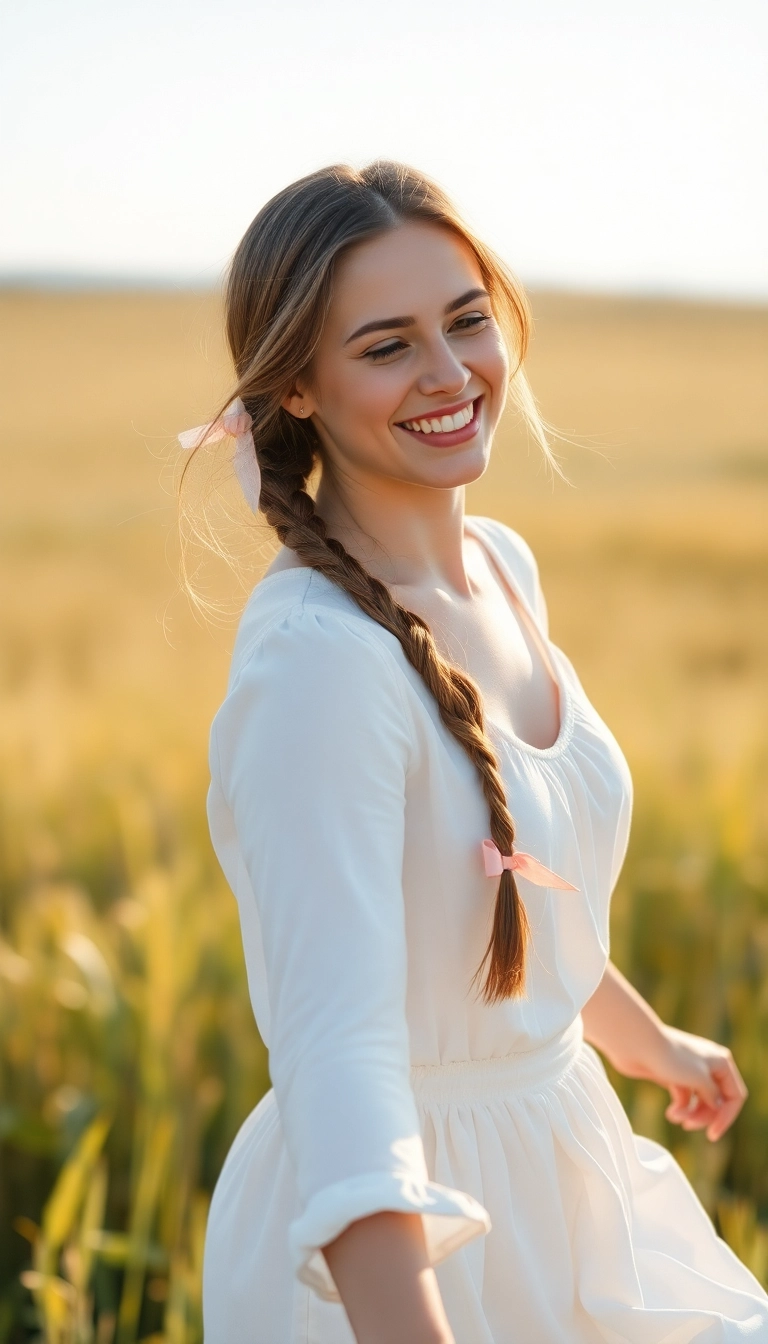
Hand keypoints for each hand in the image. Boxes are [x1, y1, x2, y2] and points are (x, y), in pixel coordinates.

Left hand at [654, 1025, 747, 1141]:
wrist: (636, 1044)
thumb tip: (717, 1106)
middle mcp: (709, 1065)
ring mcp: (690, 1071)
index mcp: (721, 1062)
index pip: (735, 1096)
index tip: (712, 1134)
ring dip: (690, 1114)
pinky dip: (679, 1108)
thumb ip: (713, 1096)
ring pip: (700, 1102)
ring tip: (674, 1117)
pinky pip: (684, 1099)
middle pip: (717, 1101)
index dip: (726, 1117)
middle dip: (704, 1116)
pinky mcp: (674, 1076)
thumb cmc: (669, 1058)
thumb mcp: (699, 1079)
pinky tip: (670, 1113)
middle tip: (688, 1125)